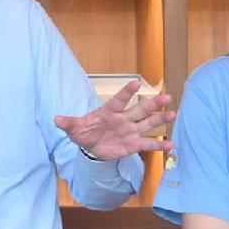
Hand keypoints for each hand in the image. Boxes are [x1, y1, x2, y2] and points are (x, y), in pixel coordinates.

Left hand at [57, 80, 174, 162]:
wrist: (90, 146)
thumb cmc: (85, 132)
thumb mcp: (74, 128)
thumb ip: (68, 123)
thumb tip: (56, 119)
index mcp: (110, 111)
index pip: (120, 99)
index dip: (127, 91)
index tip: (137, 82)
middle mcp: (124, 119)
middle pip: (140, 109)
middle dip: (153, 103)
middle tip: (166, 96)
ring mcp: (130, 131)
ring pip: (148, 123)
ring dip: (160, 119)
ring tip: (173, 114)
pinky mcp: (133, 144)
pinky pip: (147, 143)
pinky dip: (159, 144)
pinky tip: (171, 144)